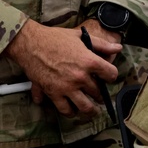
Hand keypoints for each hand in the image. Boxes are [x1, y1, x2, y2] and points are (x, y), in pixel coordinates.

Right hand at [4, 20, 120, 116]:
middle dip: (100, 94)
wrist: (30, 43)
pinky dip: (70, 111)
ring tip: (91, 109)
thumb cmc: (54, 38)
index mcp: (89, 61)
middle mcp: (80, 77)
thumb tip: (118, 47)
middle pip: (98, 93)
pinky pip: (65, 110)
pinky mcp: (53, 94)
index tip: (108, 76)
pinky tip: (72, 109)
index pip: (111, 74)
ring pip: (85, 107)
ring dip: (90, 110)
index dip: (111, 75)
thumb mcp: (80, 36)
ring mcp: (67, 87)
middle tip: (99, 94)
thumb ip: (101, 44)